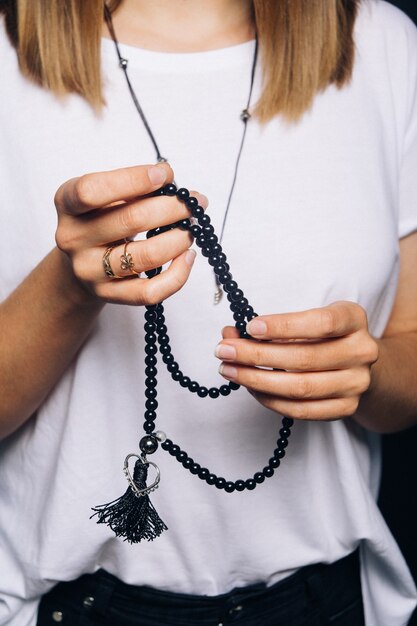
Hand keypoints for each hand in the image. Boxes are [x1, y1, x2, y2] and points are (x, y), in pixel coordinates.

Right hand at [54, 163, 205, 304]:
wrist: (82, 263)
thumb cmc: (101, 220)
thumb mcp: (105, 196)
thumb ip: (133, 186)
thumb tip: (169, 178)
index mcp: (67, 203)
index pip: (93, 190)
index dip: (134, 180)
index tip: (166, 175)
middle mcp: (72, 238)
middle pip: (130, 221)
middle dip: (173, 208)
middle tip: (196, 202)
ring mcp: (89, 270)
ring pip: (145, 256)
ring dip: (179, 239)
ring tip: (192, 228)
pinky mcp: (108, 295)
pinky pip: (149, 292)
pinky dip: (177, 275)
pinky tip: (188, 256)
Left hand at [216, 301, 378, 420]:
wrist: (357, 366)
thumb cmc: (322, 336)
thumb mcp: (305, 319)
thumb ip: (270, 325)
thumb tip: (229, 335)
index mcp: (353, 319)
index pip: (322, 323)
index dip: (284, 326)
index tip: (250, 327)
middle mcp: (361, 351)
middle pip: (305, 358)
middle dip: (256, 356)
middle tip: (223, 351)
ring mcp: (356, 383)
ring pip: (300, 387)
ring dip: (257, 380)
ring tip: (229, 370)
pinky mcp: (346, 408)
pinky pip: (302, 410)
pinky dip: (270, 400)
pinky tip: (250, 388)